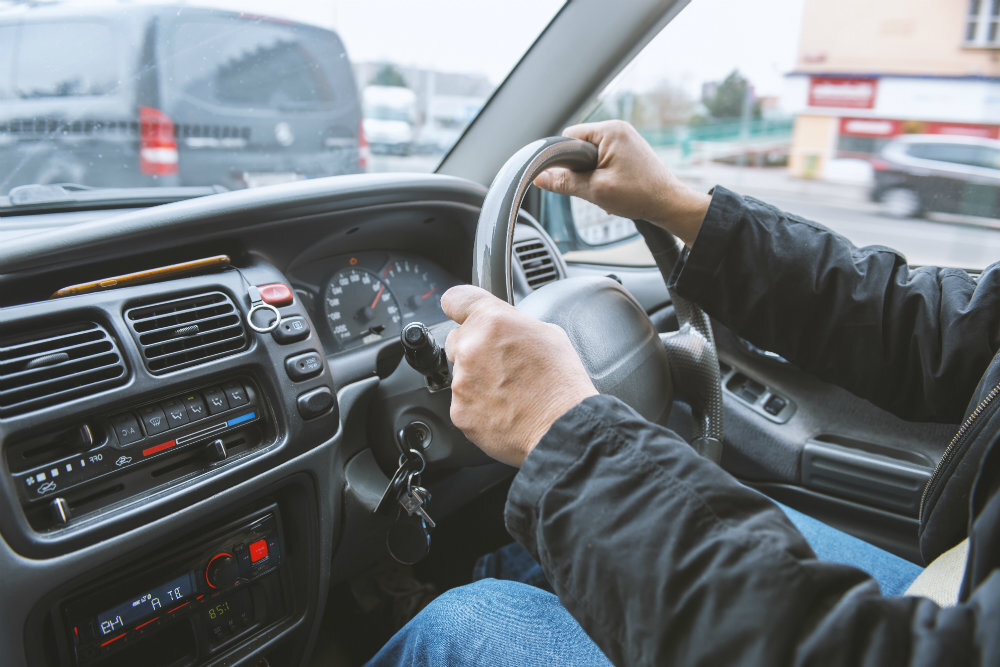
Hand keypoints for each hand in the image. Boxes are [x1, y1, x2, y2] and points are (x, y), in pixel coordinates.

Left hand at [441, 285, 597, 466]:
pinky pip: (462, 403)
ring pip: (460, 374)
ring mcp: (462, 381)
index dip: (459, 307)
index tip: (459, 313)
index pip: (455, 299)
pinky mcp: (459, 411)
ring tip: (509, 392)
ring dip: (477, 380)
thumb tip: (506, 328)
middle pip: (456, 340)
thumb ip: (515, 324)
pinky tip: (503, 410)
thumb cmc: (562, 383)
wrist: (562, 428)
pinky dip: (477, 407)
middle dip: (474, 350)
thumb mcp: (548, 334)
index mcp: (492, 321)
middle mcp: (471, 347)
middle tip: (502, 365)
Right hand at [533, 120, 709, 245]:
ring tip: (608, 190)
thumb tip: (540, 178)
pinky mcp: (629, 152)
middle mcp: (618, 130)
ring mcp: (625, 140)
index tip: (568, 179)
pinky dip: (603, 177)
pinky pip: (603, 161)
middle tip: (593, 187)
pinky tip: (614, 191)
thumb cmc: (641, 195)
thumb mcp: (596, 190)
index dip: (562, 160)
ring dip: (592, 176)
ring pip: (591, 157)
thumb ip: (565, 182)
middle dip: (580, 170)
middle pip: (579, 148)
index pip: (568, 137)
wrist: (671, 205)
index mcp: (610, 130)